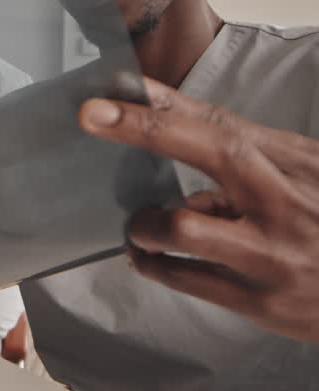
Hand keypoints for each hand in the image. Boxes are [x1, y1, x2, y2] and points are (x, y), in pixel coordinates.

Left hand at [79, 76, 318, 342]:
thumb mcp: (297, 171)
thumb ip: (235, 149)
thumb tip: (163, 121)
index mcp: (291, 162)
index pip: (221, 121)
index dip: (163, 103)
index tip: (112, 89)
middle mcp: (283, 201)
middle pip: (211, 150)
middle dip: (145, 129)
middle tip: (92, 117)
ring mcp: (272, 253)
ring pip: (184, 228)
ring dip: (144, 225)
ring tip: (140, 226)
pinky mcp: (260, 301)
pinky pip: (186, 279)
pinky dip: (155, 265)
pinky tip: (147, 258)